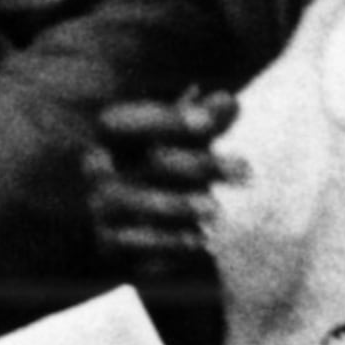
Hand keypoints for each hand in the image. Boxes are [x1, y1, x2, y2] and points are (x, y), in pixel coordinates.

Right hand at [86, 91, 240, 270]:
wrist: (140, 234)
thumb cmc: (168, 177)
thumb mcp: (187, 147)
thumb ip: (205, 124)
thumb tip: (227, 100)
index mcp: (111, 140)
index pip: (121, 122)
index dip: (162, 120)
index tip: (209, 122)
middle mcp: (97, 170)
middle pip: (140, 162)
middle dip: (197, 164)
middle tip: (246, 169)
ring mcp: (100, 207)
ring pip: (128, 201)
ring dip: (176, 204)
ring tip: (215, 209)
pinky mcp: (109, 244)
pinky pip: (132, 242)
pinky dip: (168, 241)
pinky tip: (201, 241)